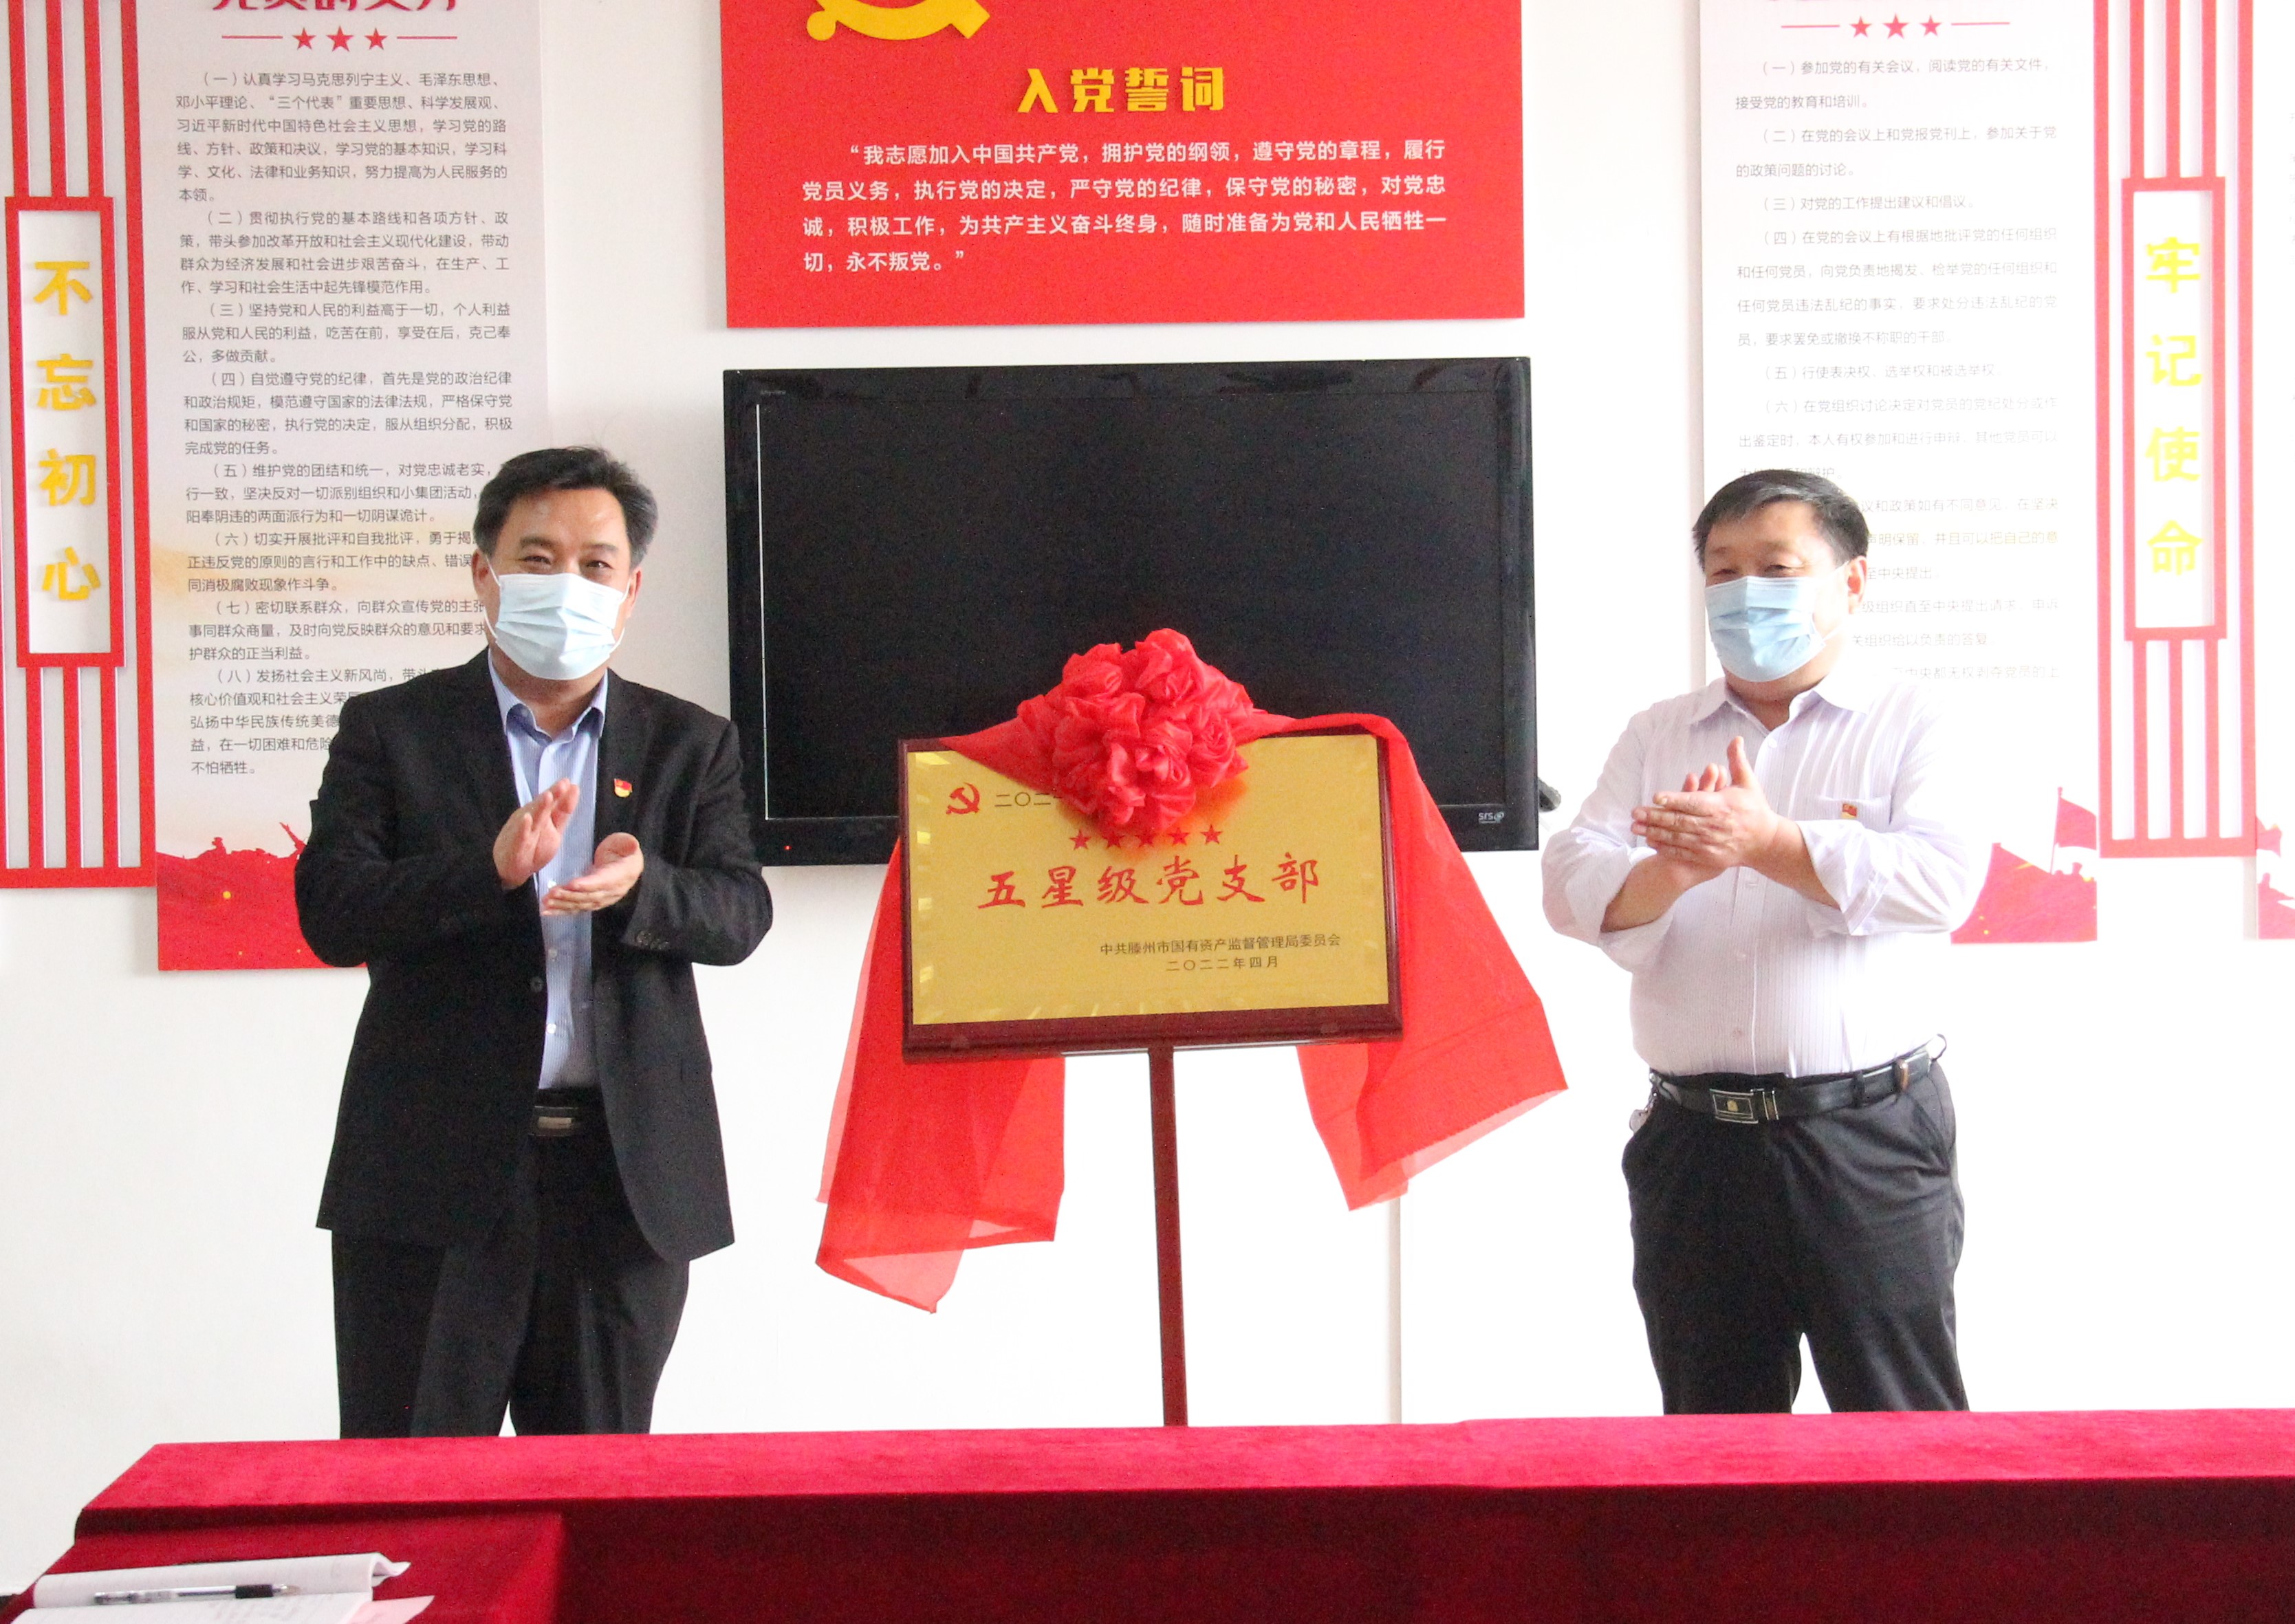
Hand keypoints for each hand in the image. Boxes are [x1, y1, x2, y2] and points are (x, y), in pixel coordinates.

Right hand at [494, 779, 578, 888]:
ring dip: (539, 806)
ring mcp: (523, 832)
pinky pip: (520, 836)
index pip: (553, 803)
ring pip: (532, 818)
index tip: (569, 783)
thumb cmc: (533, 847)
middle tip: (562, 785)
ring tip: (548, 796)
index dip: (560, 794)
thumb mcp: (553, 829)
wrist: (511, 869)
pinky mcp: (516, 845)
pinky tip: (526, 819)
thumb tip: (574, 788)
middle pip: (543, 806)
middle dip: (552, 795)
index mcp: (542, 816)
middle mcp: (532, 820)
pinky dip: (522, 828)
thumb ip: (563, 811)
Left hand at [541, 831, 643, 914]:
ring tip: (546, 902)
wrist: (627, 865)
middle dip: (569, 896)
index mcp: (620, 876)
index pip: (603, 882)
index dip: (588, 884)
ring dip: (562, 905)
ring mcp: (602, 900)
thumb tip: (633, 844)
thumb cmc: (623, 851)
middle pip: (589, 897)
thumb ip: (628, 844)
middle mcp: (612, 892)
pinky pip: (576, 909)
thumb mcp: (626, 844)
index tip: (572, 884)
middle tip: (551, 893)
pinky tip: (546, 912)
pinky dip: (561, 911)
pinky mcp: (592, 903)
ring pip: (581, 905)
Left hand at [1631, 736, 1790, 873]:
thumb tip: (1735, 738)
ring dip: (1654, 832)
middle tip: (1634, 812)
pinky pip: (1683, 852)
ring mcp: (1710, 843)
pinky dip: (1666, 847)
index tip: (1656, 797)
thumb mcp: (1748, 783)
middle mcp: (1714, 826)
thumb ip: (1738, 761)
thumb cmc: (1754, 809)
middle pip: (1680, 821)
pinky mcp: (1708, 857)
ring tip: (1635, 826)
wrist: (1765, 842)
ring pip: (1678, 838)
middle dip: (1655, 817)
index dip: (1675, 799)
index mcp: (1721, 806)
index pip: (1694, 802)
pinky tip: (1650, 841)